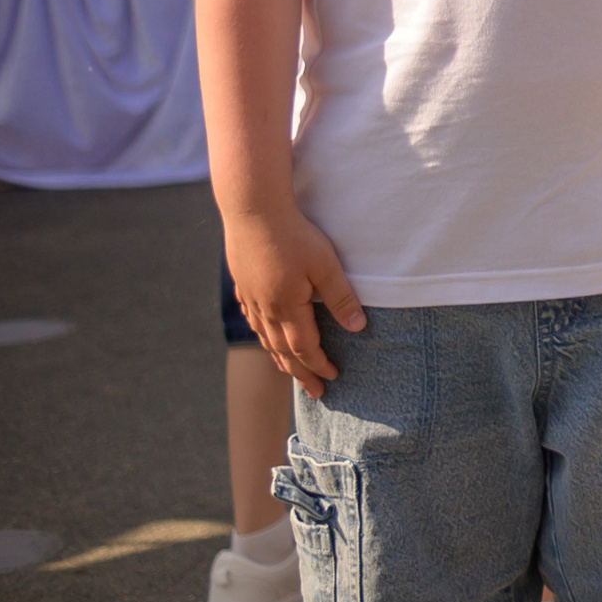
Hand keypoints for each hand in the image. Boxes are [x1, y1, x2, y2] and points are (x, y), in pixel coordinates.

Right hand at [224, 205, 363, 398]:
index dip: (319, 365)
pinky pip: (253, 319)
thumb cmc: (294, 235)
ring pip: (265, 337)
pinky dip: (263, 333)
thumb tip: (358, 328)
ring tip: (289, 370)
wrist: (252, 209)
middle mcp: (265, 308)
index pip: (304, 348)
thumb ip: (342, 297)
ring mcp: (251, 297)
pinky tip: (265, 333)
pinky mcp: (244, 283)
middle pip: (282, 350)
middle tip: (313, 392)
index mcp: (287, 307)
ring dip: (279, 357)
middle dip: (300, 372)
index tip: (332, 379)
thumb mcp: (326, 265)